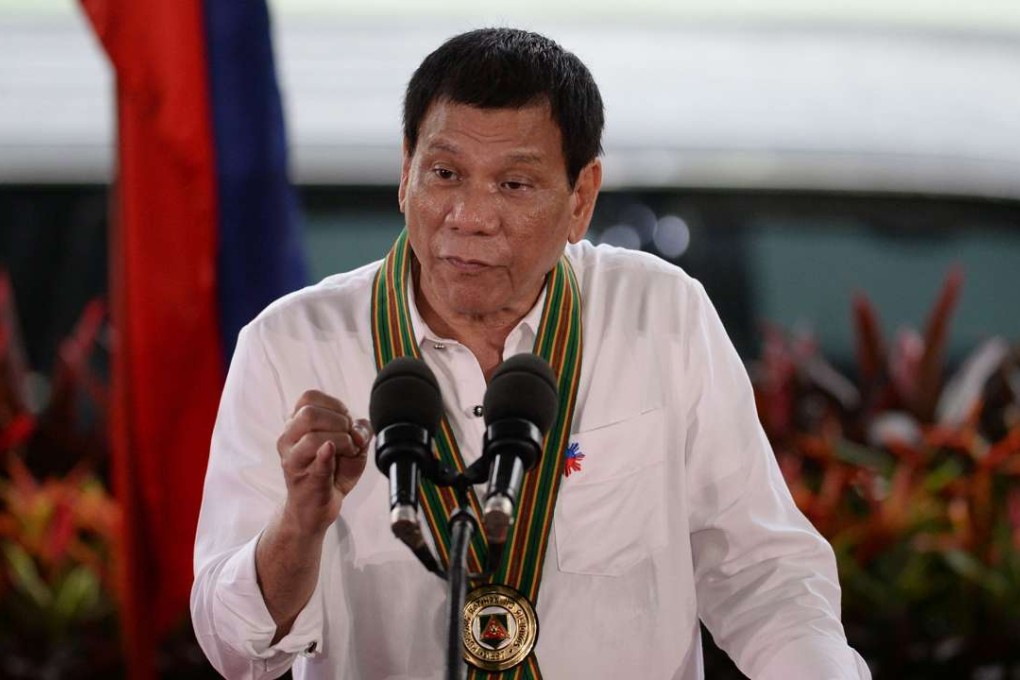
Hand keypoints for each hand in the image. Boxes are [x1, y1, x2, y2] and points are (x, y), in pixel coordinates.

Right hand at [276, 390, 371, 535]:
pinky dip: (325, 455)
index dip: (335, 405)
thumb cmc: (332, 472)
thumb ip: (361, 430)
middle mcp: (288, 438)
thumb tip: (358, 430)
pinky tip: (330, 451)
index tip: (347, 422)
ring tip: (348, 452)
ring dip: (341, 440)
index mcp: (296, 424)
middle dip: (339, 422)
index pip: (309, 397)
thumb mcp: (352, 445)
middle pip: (309, 413)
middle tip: (349, 439)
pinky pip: (314, 462)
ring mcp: (292, 459)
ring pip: (312, 436)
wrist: (316, 508)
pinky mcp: (302, 479)